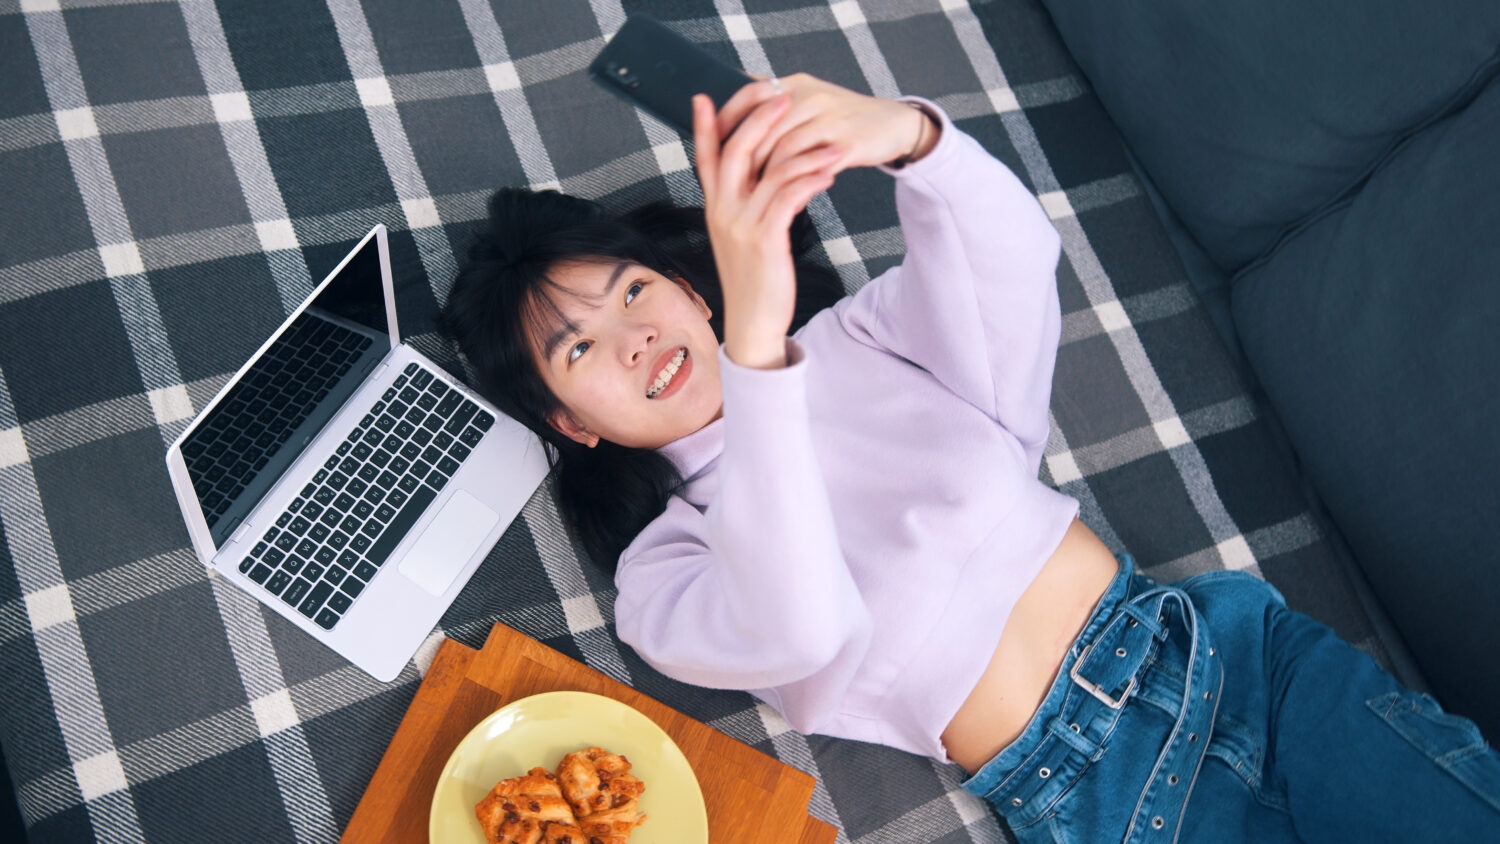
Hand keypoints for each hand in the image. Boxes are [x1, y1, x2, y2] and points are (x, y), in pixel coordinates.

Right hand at [692, 91, 841, 368]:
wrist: (752, 323)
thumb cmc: (753, 278)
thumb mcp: (740, 237)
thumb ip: (743, 205)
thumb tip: (758, 177)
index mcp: (714, 208)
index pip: (705, 158)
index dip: (704, 126)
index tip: (703, 97)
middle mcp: (722, 212)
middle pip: (736, 151)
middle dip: (759, 120)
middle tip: (782, 97)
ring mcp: (741, 225)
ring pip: (770, 172)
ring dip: (804, 152)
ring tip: (830, 143)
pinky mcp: (765, 240)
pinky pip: (789, 198)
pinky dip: (811, 181)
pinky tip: (830, 174)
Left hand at [714, 74, 940, 177]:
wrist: (892, 125)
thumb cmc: (843, 121)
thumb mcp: (807, 102)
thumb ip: (773, 105)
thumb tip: (732, 112)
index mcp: (794, 84)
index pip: (749, 94)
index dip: (726, 118)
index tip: (711, 142)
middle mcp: (809, 96)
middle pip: (762, 127)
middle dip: (742, 159)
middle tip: (731, 183)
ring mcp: (829, 119)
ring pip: (784, 150)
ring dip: (768, 177)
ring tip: (759, 198)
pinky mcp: (847, 144)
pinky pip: (812, 167)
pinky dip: (797, 186)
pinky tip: (790, 200)